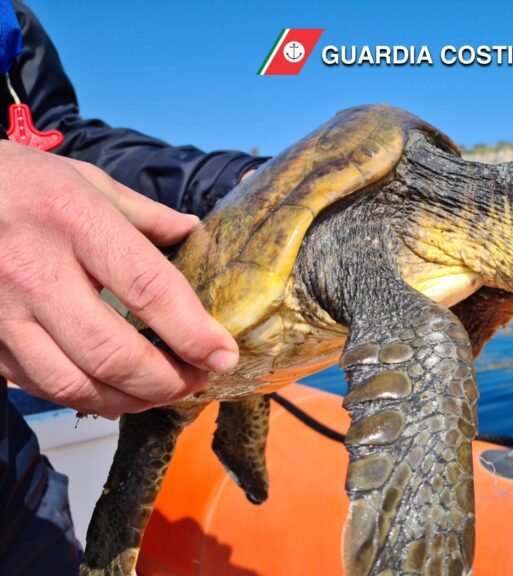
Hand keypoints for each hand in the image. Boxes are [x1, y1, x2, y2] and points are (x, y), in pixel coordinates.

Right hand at [0, 141, 238, 418]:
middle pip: (113, 352)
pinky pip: (41, 385)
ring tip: (164, 392)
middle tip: (197, 380)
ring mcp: (3, 311)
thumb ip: (145, 214)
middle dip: (167, 380)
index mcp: (75, 220)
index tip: (223, 354)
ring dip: (131, 400)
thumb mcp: (88, 181)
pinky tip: (116, 394)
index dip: (193, 332)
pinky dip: (87, 399)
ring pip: (75, 384)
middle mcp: (36, 270)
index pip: (148, 288)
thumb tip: (193, 231)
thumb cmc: (22, 182)